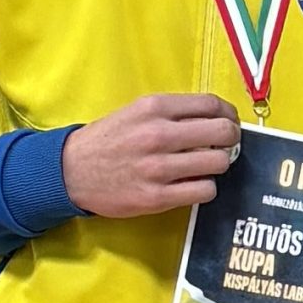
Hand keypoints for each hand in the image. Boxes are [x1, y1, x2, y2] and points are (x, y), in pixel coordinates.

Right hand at [62, 93, 241, 216]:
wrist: (71, 171)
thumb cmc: (108, 140)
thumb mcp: (136, 112)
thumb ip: (173, 113)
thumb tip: (217, 119)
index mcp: (154, 108)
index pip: (212, 105)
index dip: (229, 115)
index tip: (229, 122)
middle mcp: (158, 135)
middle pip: (223, 133)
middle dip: (231, 140)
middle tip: (224, 146)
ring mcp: (158, 168)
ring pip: (218, 163)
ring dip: (218, 165)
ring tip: (205, 166)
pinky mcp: (157, 197)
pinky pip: (204, 191)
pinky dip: (205, 188)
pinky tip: (193, 184)